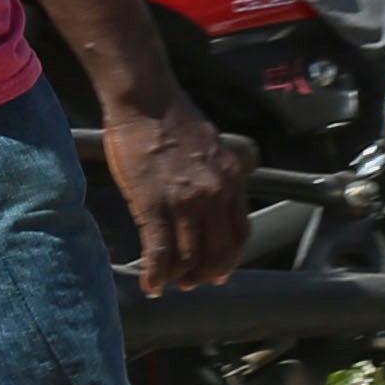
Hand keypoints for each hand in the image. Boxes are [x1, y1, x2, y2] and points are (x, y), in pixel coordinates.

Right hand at [98, 93, 248, 294]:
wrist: (145, 100)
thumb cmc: (172, 118)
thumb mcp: (212, 145)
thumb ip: (217, 174)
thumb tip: (215, 197)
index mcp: (231, 179)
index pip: (239, 233)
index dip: (229, 260)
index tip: (219, 272)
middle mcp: (214, 195)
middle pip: (218, 253)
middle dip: (204, 274)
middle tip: (191, 283)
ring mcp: (184, 202)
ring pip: (187, 257)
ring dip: (178, 277)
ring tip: (167, 282)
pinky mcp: (152, 205)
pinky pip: (158, 251)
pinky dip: (154, 274)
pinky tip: (148, 284)